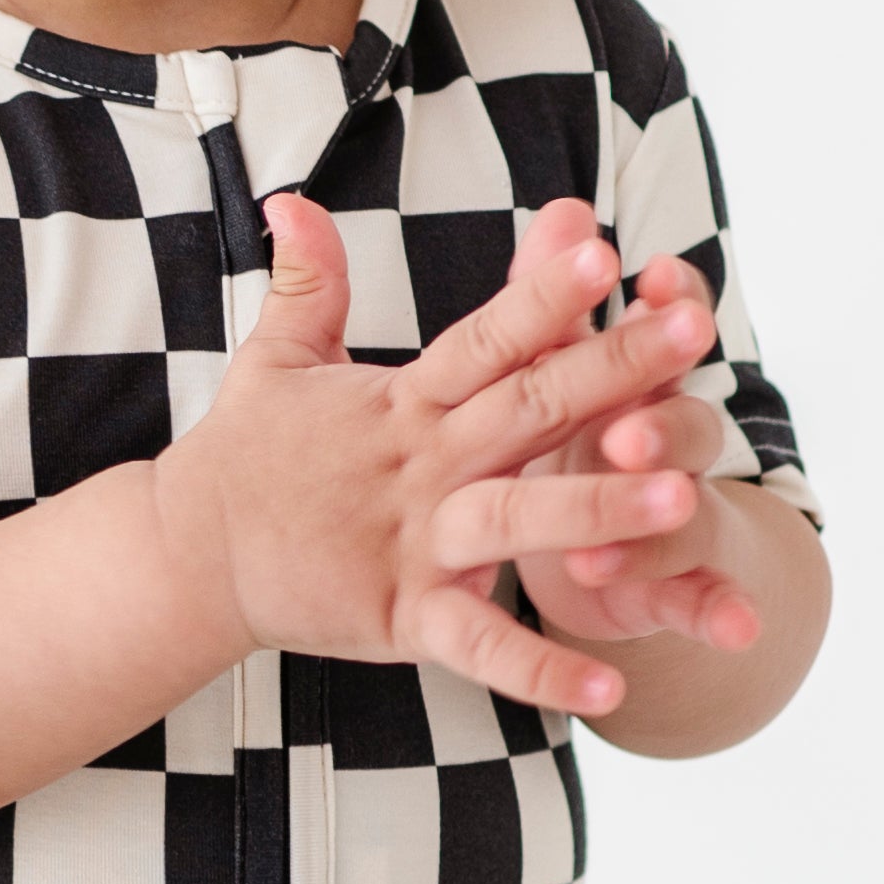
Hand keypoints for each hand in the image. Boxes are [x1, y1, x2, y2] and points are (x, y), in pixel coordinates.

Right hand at [159, 191, 719, 713]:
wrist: (187, 555)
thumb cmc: (244, 457)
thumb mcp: (276, 358)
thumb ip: (305, 281)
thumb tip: (294, 199)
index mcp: (405, 403)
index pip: (485, 338)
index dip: (543, 296)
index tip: (605, 251)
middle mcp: (422, 465)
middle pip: (529, 408)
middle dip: (615, 370)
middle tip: (696, 331)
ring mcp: (416, 542)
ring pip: (518, 520)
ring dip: (599, 508)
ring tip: (683, 496)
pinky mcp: (402, 614)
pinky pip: (480, 644)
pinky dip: (541, 670)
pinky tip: (613, 685)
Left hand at [512, 252, 765, 658]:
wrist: (626, 540)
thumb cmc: (581, 432)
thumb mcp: (557, 370)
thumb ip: (553, 298)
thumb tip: (564, 208)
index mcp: (635, 380)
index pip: (664, 331)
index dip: (669, 306)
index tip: (655, 276)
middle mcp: (673, 440)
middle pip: (683, 421)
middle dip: (661, 421)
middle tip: (628, 430)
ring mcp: (683, 514)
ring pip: (691, 510)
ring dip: (667, 518)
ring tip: (645, 526)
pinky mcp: (682, 583)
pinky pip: (704, 596)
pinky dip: (722, 611)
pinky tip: (739, 629)